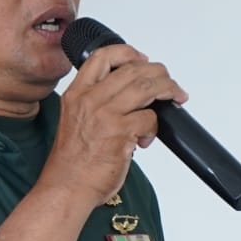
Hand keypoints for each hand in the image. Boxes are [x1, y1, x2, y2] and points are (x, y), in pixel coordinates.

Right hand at [43, 41, 187, 206]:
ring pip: (146, 87)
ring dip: (167, 90)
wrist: (66, 187)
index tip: (142, 59)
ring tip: (174, 98)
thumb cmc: (72, 162)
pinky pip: (150, 118)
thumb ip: (98, 103)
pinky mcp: (120, 133)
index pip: (103, 56)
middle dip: (159, 74)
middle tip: (170, 84)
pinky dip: (155, 127)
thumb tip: (133, 96)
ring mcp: (105, 115)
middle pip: (133, 70)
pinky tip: (146, 139)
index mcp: (76, 94)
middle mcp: (90, 99)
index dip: (128, 53)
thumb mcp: (76, 120)